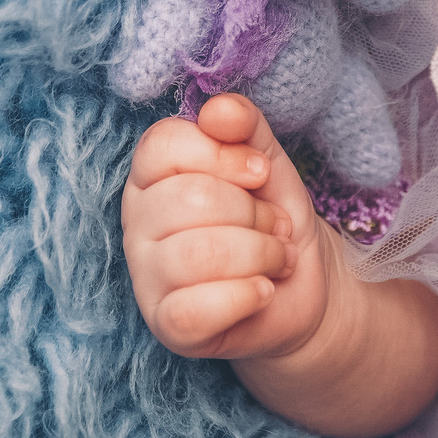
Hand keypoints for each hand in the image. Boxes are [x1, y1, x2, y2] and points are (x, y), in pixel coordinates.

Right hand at [123, 93, 332, 360]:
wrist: (300, 286)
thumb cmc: (270, 216)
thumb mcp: (264, 160)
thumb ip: (243, 125)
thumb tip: (219, 111)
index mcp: (151, 176)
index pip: (161, 145)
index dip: (220, 155)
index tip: (258, 172)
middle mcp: (137, 223)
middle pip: (190, 199)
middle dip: (252, 211)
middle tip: (273, 226)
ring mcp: (147, 277)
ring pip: (198, 254)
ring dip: (260, 253)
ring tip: (276, 257)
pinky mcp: (166, 326)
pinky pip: (197, 308)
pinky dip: (246, 296)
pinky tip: (263, 291)